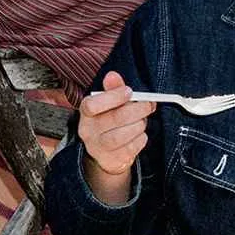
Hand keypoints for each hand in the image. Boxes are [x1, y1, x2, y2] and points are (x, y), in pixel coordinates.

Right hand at [77, 71, 152, 200]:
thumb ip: (113, 89)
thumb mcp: (109, 103)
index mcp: (86, 112)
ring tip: (142, 121)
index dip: (113, 97)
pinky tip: (140, 134)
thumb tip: (112, 75)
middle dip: (137, 110)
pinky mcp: (111, 159)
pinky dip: (140, 139)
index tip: (129, 92)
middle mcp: (88, 130)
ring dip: (139, 125)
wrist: (107, 152)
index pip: (93, 105)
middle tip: (148, 105)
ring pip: (122, 135)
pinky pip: (131, 148)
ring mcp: (98, 147)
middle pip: (114, 119)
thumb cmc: (109, 121)